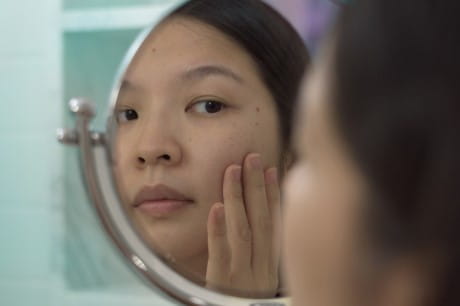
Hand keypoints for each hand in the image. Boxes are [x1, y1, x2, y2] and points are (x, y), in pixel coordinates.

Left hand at [206, 153, 280, 297]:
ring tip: (232, 171)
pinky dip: (218, 229)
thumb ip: (260, 250)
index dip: (274, 194)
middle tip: (252, 157)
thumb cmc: (243, 300)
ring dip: (238, 198)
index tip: (272, 168)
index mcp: (272, 264)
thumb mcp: (259, 275)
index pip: (275, 222)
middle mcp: (261, 267)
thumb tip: (260, 217)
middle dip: (256, 186)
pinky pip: (219, 253)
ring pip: (242, 230)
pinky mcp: (221, 282)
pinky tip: (216, 208)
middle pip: (260, 220)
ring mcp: (242, 274)